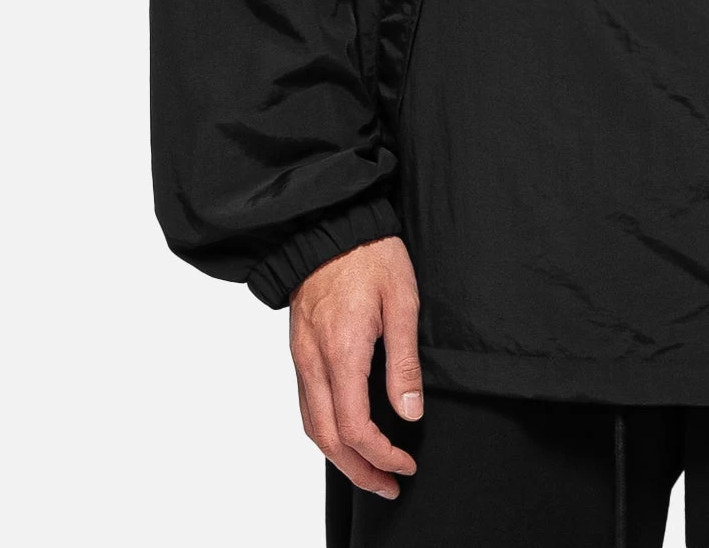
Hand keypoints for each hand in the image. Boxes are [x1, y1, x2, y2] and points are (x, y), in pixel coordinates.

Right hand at [289, 236, 423, 499]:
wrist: (330, 223)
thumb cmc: (370, 254)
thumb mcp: (402, 300)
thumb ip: (404, 360)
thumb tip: (410, 412)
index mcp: (341, 351)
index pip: (354, 426)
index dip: (380, 454)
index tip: (406, 463)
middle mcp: (313, 360)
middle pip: (326, 438)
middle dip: (357, 470)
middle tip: (388, 484)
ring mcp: (301, 356)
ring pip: (310, 425)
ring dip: (338, 456)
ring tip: (370, 470)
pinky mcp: (299, 348)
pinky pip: (306, 403)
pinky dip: (325, 430)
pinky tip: (347, 433)